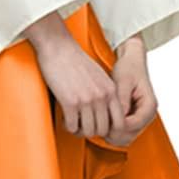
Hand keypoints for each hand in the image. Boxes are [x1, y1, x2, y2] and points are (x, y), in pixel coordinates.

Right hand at [24, 13, 127, 140]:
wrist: (59, 47)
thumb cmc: (75, 60)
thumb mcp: (99, 76)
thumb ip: (105, 93)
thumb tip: (104, 112)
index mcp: (111, 90)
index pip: (119, 121)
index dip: (109, 129)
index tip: (99, 127)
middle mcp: (102, 96)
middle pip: (103, 130)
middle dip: (92, 131)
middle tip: (83, 126)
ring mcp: (87, 100)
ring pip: (88, 131)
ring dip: (79, 131)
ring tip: (74, 124)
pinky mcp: (70, 102)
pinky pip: (73, 126)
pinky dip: (68, 126)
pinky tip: (65, 119)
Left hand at [107, 36, 157, 144]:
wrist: (131, 62)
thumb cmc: (129, 68)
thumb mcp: (123, 81)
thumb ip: (122, 99)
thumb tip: (118, 115)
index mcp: (149, 105)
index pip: (132, 125)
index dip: (115, 125)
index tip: (101, 118)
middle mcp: (147, 115)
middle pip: (128, 136)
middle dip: (111, 132)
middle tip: (96, 122)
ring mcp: (140, 119)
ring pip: (124, 138)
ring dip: (110, 134)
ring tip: (97, 121)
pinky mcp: (132, 119)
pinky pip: (122, 133)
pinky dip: (111, 131)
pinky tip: (102, 121)